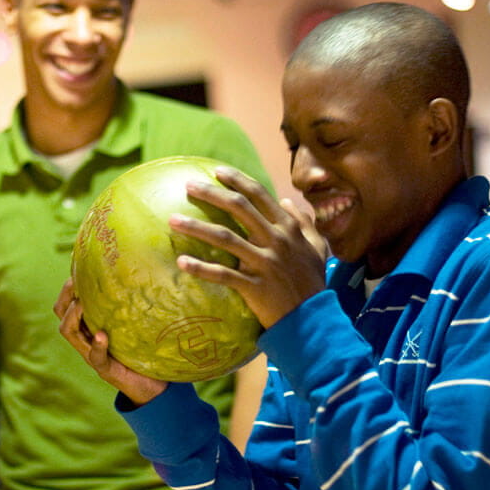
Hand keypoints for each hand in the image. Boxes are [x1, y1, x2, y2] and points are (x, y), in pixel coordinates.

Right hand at [54, 279, 167, 405]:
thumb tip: (138, 274)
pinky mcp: (105, 369)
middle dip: (65, 296)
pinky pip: (95, 357)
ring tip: (82, 304)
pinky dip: (97, 346)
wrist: (151, 386)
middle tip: (75, 283)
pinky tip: (101, 336)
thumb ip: (129, 307)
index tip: (77, 270)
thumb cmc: (143, 351)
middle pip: (61, 314)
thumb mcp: (133, 325)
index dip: (67, 287)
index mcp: (90, 326)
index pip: (67, 304)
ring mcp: (92, 354)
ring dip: (73, 316)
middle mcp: (86, 339)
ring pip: (68, 332)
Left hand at [173, 166, 327, 327]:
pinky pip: (223, 274)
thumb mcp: (317, 247)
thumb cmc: (312, 281)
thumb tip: (287, 201)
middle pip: (239, 208)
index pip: (259, 195)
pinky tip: (181, 262)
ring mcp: (264, 263)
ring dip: (196, 227)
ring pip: (225, 238)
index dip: (238, 180)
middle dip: (212, 193)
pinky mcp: (254, 286)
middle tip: (188, 185)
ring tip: (172, 219)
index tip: (216, 171)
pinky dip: (201, 268)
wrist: (314, 318)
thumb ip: (305, 221)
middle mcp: (275, 240)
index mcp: (288, 228)